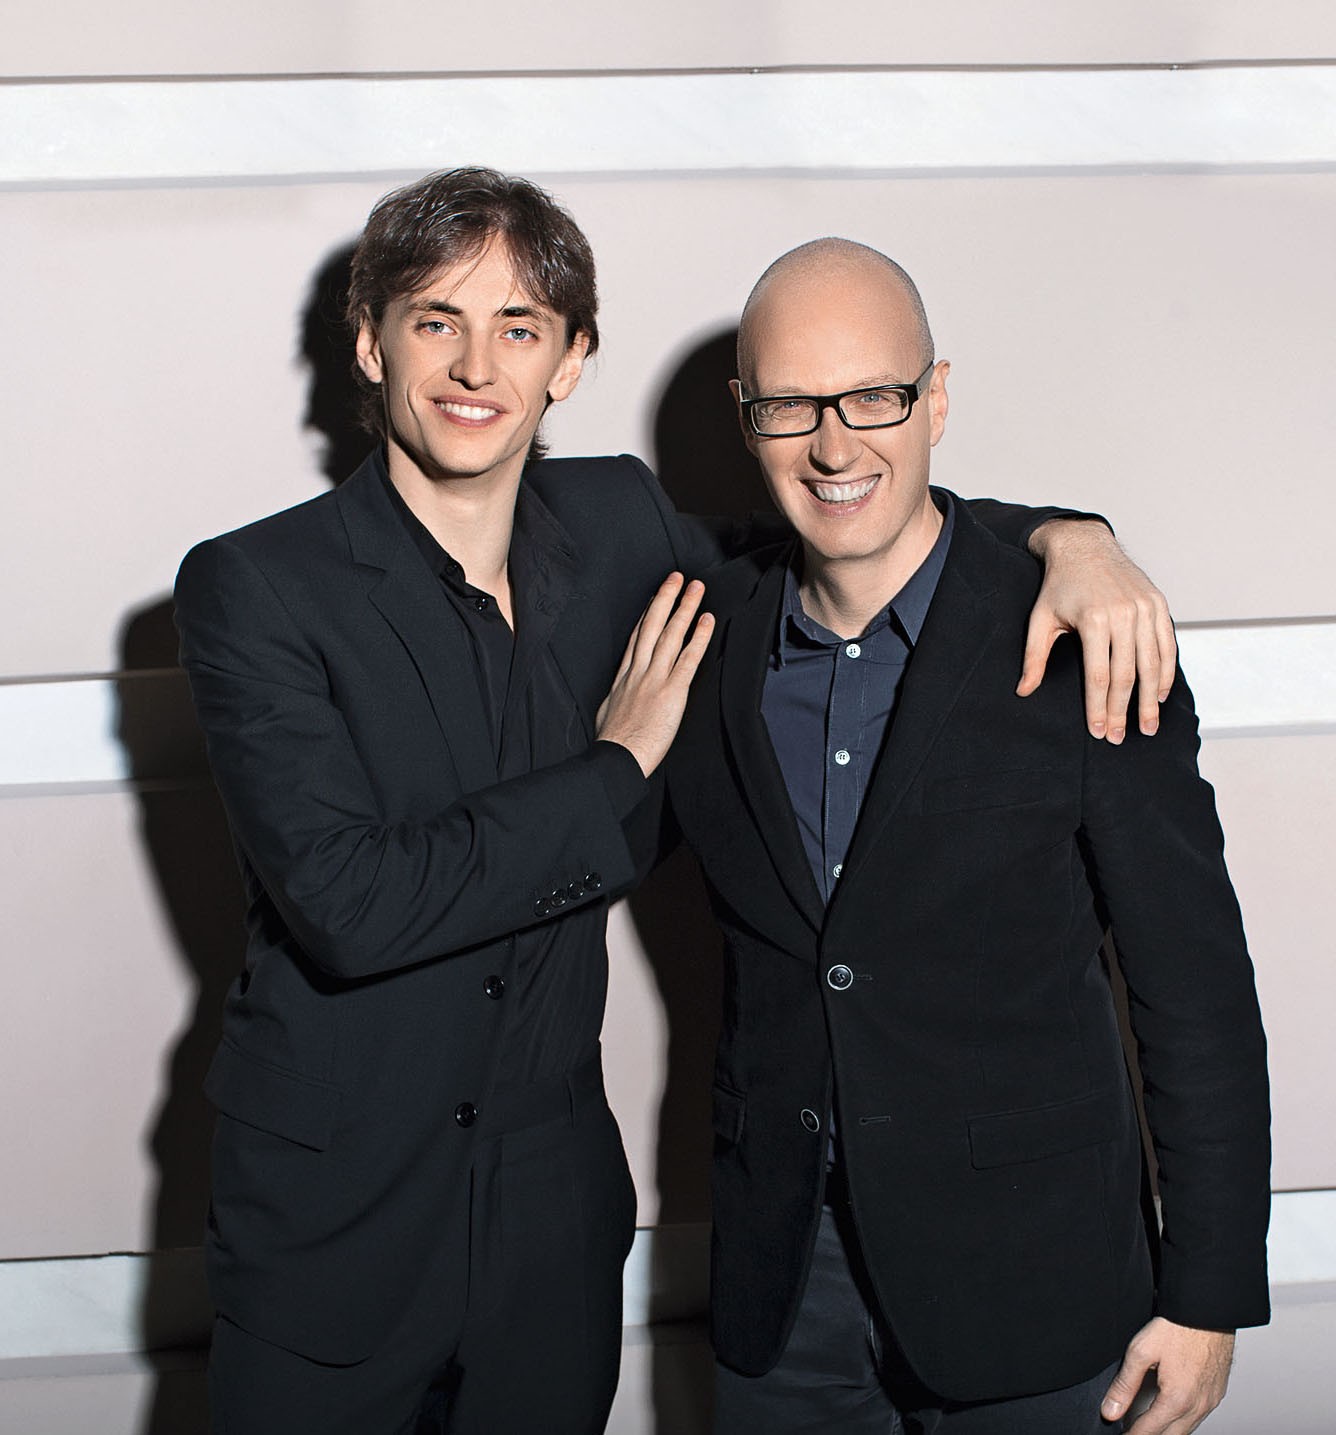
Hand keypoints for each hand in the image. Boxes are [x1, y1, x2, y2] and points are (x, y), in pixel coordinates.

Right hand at [596, 573, 713, 777]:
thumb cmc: (612, 744)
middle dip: (665, 599)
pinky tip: (707, 621)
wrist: (617, 756)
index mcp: (623, 678)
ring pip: (671, 635)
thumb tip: (619, 701)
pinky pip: (688, 658)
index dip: (646, 617)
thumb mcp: (607, 713)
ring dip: (685, 608)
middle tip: (676, 577)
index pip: (637, 640)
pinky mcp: (672, 691)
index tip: (654, 600)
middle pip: (652, 626)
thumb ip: (618, 700)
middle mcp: (638, 672)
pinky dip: (698, 637)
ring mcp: (655, 679)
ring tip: (696, 588)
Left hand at [1018, 520, 1175, 742]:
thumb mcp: (1040, 619)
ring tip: (1147, 727)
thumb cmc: (1059, 586)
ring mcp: (1144, 608)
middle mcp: (1123, 614)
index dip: (1100, 708)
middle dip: (1124, 711)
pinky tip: (1159, 695)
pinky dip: (1166, 672)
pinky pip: (1167, 645)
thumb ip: (1034, 657)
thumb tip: (1023, 692)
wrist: (1085, 547)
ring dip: (1150, 700)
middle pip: (1127, 675)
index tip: (1100, 732)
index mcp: (1093, 620)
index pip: (1099, 676)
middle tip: (1121, 738)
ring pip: (1152, 664)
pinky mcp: (1158, 604)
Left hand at [1102, 1318, 1234, 1432]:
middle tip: (1132, 1433)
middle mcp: (1198, 1405)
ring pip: (1186, 1429)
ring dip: (1167, 1431)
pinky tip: (1171, 1414)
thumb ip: (1124, 1385)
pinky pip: (1199, 1417)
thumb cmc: (1177, 1327)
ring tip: (1147, 1427)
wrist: (1207, 1310)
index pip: (1149, 1431)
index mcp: (1177, 1399)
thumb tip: (1110, 1410)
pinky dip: (1183, 1421)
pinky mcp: (1217, 1393)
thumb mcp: (1141, 1352)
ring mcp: (1210, 1401)